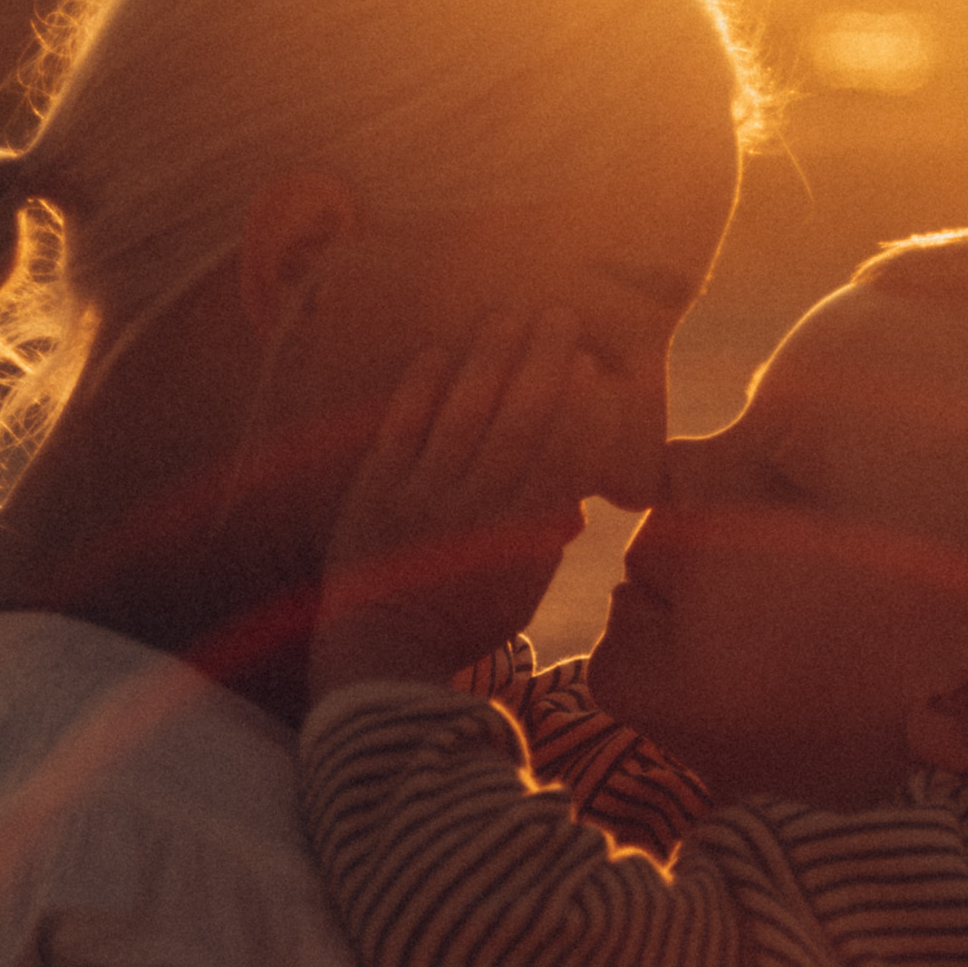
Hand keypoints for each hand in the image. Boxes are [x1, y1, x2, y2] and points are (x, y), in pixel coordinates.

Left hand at [308, 305, 597, 699]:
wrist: (381, 653)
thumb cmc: (461, 622)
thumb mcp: (522, 588)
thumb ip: (546, 535)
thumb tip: (571, 494)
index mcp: (518, 535)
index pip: (559, 458)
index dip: (577, 408)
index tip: (592, 367)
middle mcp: (476, 508)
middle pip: (518, 423)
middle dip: (541, 364)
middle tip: (560, 315)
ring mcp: (423, 496)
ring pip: (466, 415)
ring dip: (489, 360)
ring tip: (509, 313)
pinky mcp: (375, 491)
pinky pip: (402, 431)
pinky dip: (420, 391)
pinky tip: (438, 352)